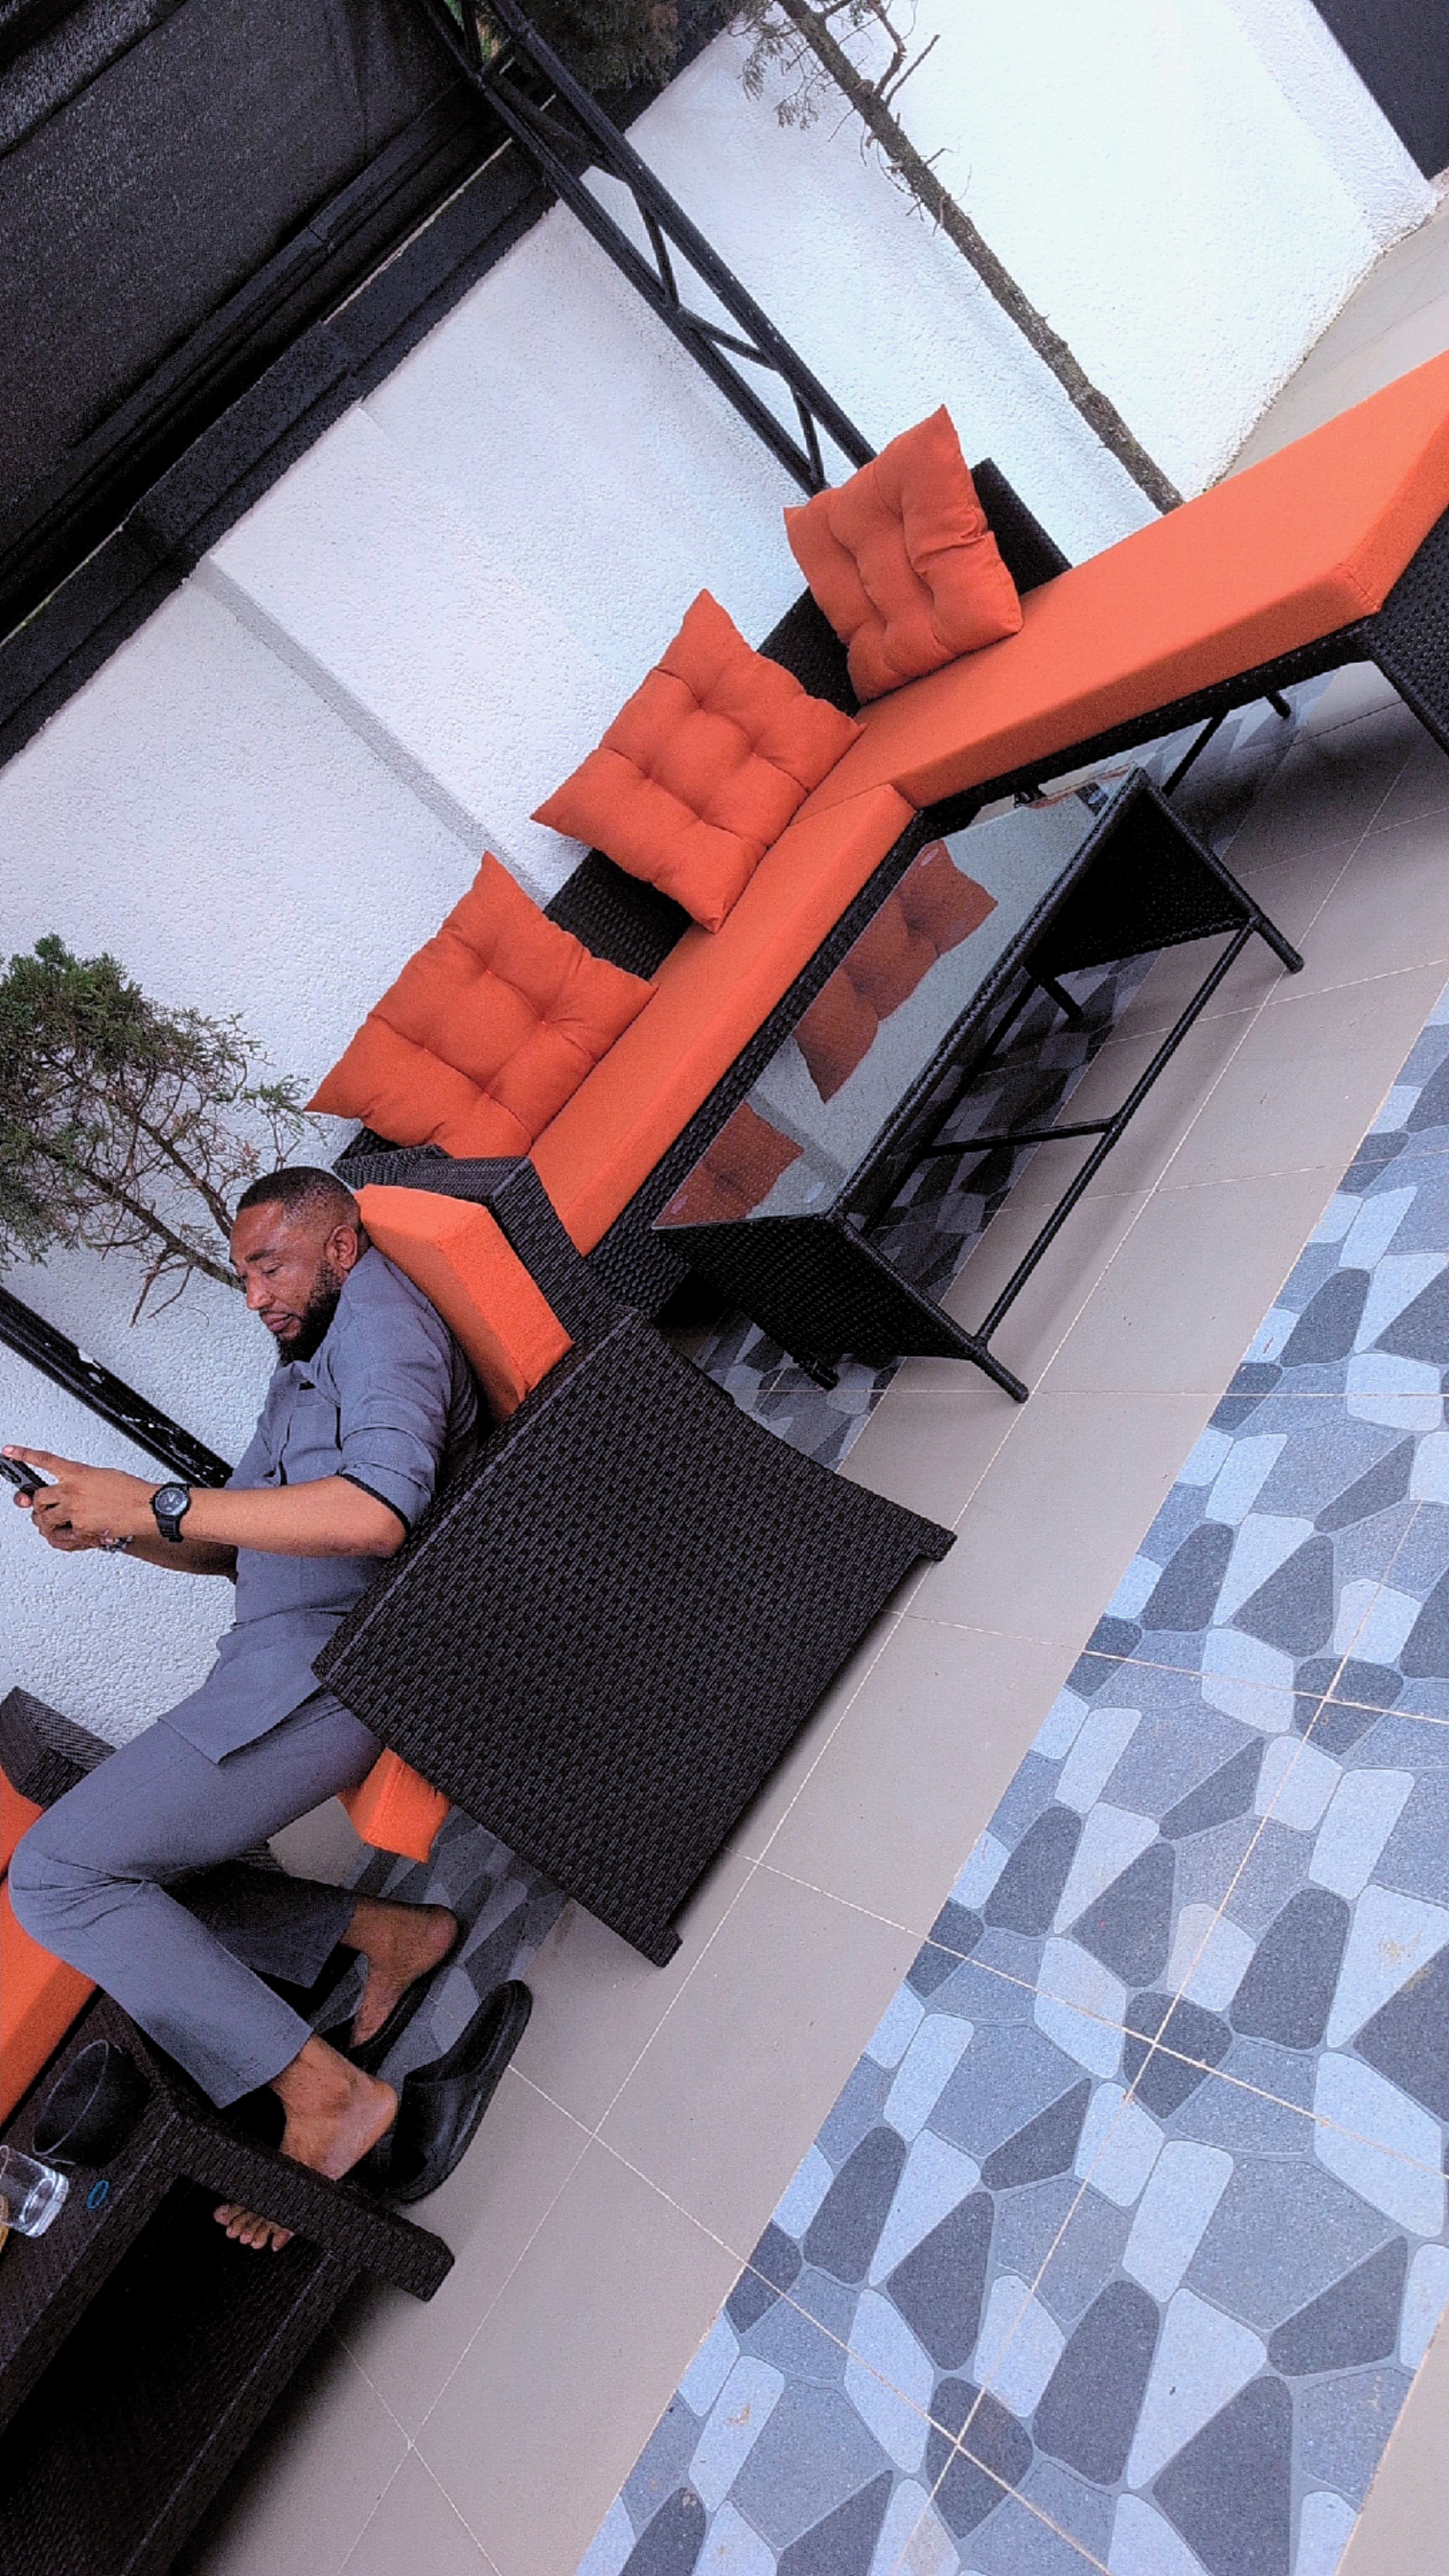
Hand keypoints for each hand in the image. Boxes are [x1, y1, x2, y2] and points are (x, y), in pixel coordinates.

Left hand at [4, 1449, 155, 1552]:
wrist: (147, 1508)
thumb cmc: (132, 1491)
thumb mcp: (104, 1475)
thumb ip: (82, 1481)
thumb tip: (71, 1489)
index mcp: (78, 1473)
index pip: (45, 1460)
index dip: (24, 1454)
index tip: (10, 1451)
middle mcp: (72, 1491)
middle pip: (38, 1497)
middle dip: (37, 1504)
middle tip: (41, 1507)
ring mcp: (74, 1511)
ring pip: (45, 1518)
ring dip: (47, 1522)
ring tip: (56, 1523)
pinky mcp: (81, 1529)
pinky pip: (62, 1537)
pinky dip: (64, 1539)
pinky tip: (70, 1536)